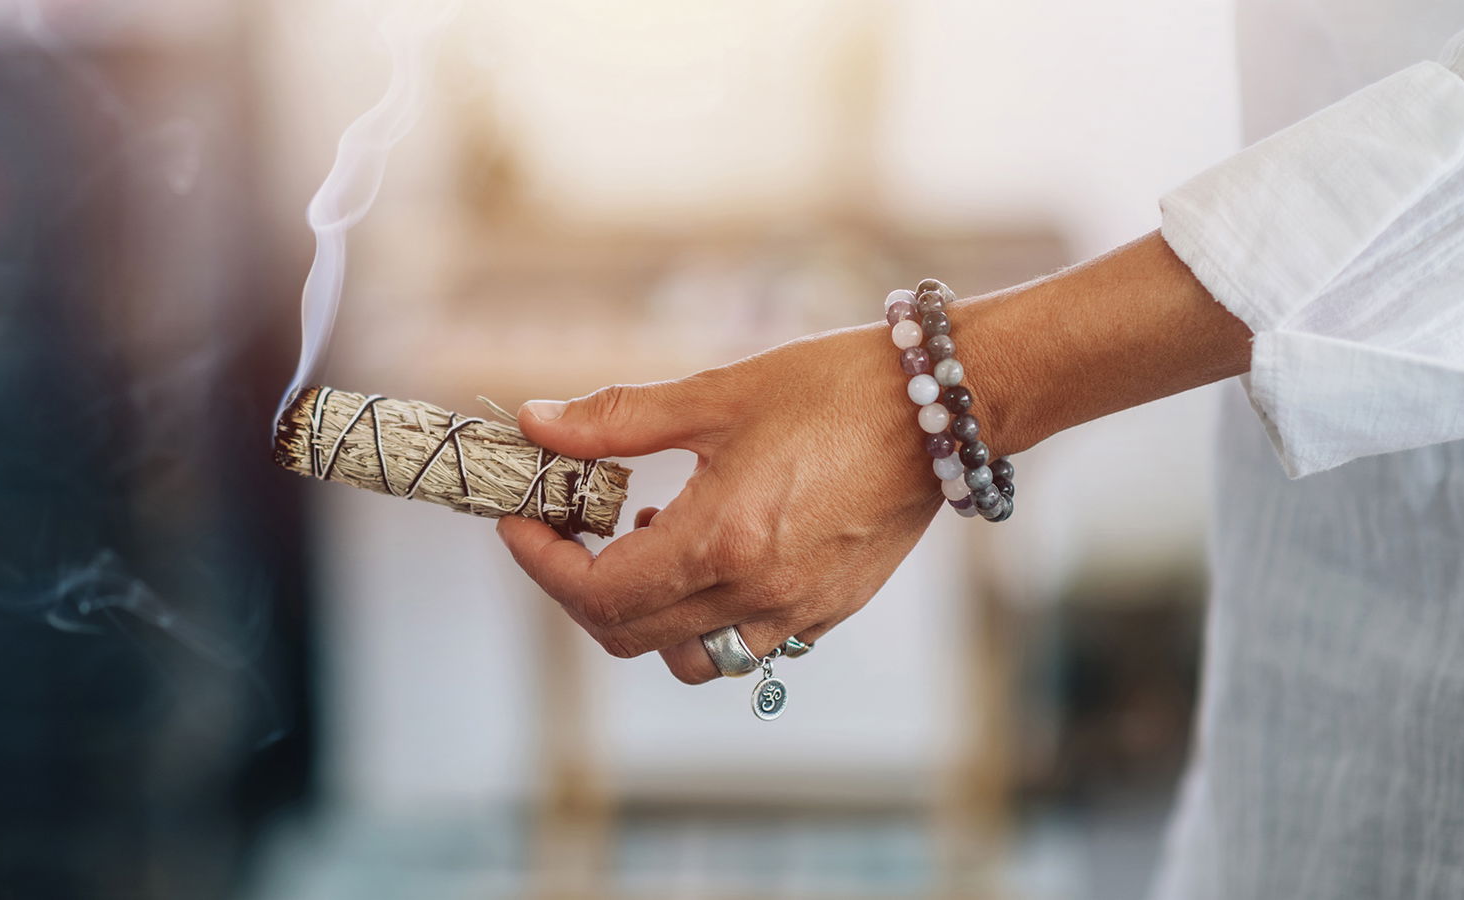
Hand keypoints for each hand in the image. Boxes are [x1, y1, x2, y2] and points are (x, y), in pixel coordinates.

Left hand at [496, 323, 941, 683]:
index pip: (597, 592)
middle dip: (578, 586)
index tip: (519, 521)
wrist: (944, 408)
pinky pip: (743, 642)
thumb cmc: (836, 388)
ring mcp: (797, 611)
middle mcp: (757, 594)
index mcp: (721, 540)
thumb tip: (534, 422)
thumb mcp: (717, 395)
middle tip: (566, 527)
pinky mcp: (830, 610)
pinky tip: (711, 546)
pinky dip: (703, 613)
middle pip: (628, 635)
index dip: (542, 564)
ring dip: (643, 612)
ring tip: (648, 534)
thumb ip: (618, 420)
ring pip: (686, 656)